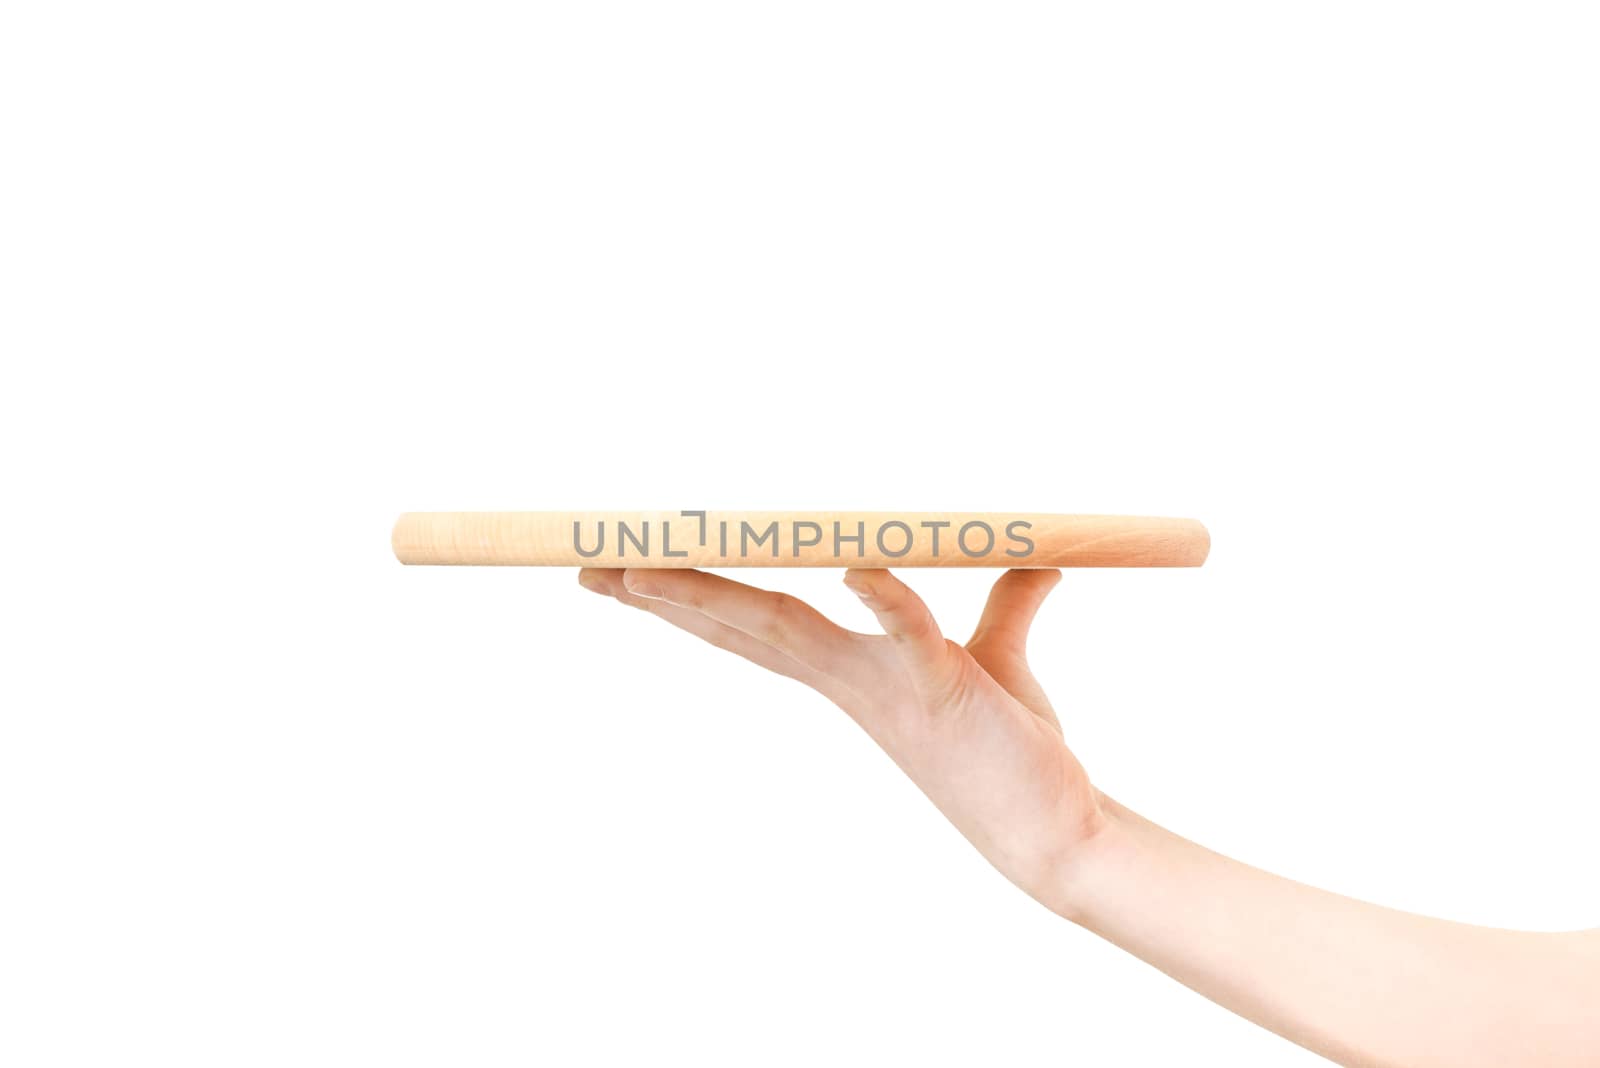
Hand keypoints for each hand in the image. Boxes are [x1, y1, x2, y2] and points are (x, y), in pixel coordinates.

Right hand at [577, 566, 1107, 914]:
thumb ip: (1006, 604)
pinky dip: (884, 598)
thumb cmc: (1016, 751)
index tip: (629, 570)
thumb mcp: (1001, 659)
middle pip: (743, 625)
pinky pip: (909, 635)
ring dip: (717, 598)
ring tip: (646, 572)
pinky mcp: (945, 691)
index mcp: (850, 669)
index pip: (757, 623)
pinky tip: (856, 566)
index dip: (694, 596)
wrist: (1059, 833)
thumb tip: (1037, 558)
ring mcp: (888, 688)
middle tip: (593, 568)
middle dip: (666, 596)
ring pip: (788, 630)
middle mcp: (851, 679)